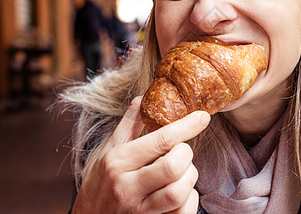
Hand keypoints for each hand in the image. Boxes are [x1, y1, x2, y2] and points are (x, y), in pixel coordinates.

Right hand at [72, 96, 210, 213]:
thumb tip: (143, 98)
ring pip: (180, 192)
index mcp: (117, 162)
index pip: (160, 140)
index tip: (202, 117)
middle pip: (174, 166)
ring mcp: (138, 211)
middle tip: (181, 152)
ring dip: (189, 178)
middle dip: (186, 155)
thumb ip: (127, 125)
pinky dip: (189, 199)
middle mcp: (126, 187)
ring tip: (180, 173)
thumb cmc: (98, 184)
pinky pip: (182, 212)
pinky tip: (179, 192)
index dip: (187, 126)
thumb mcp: (107, 151)